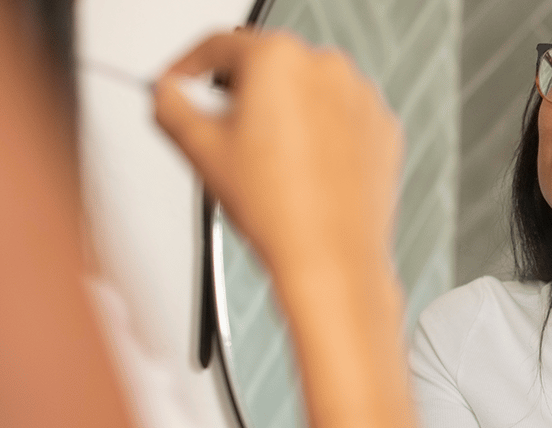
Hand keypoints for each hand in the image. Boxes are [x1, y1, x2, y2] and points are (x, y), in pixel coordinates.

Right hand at [153, 30, 402, 269]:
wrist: (332, 257)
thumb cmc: (277, 208)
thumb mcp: (200, 150)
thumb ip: (169, 105)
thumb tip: (167, 92)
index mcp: (280, 60)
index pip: (219, 45)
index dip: (188, 65)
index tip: (181, 80)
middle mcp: (329, 69)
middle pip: (268, 67)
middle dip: (241, 95)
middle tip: (226, 136)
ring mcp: (363, 97)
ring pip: (308, 92)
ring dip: (285, 113)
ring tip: (271, 163)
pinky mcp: (384, 127)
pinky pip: (342, 118)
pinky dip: (322, 134)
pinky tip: (305, 170)